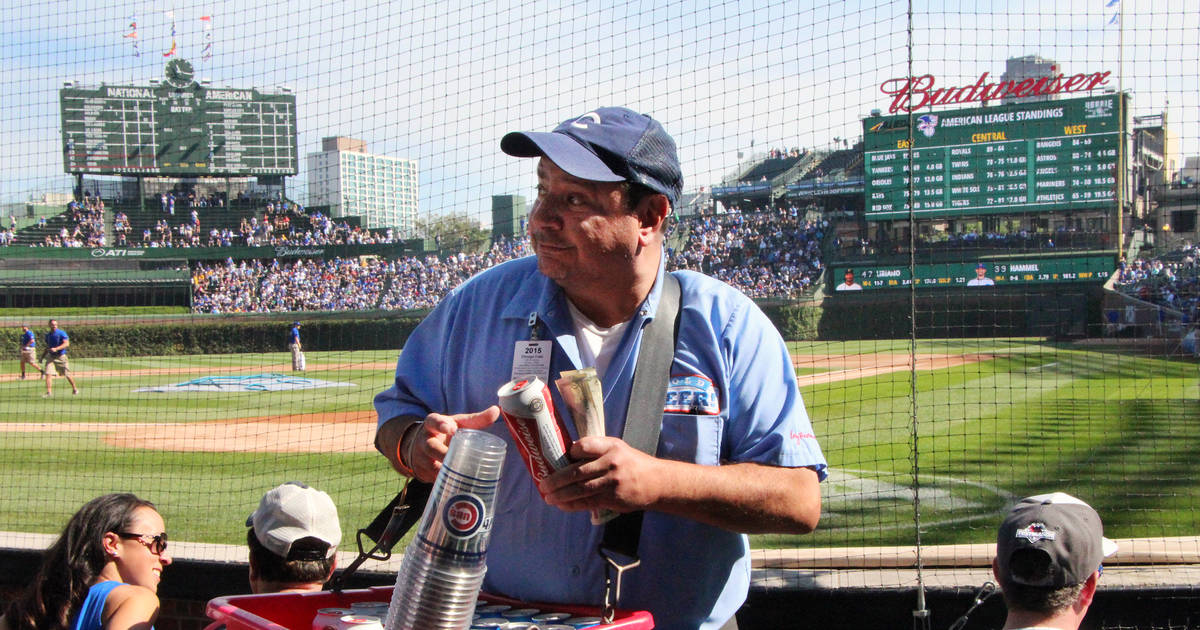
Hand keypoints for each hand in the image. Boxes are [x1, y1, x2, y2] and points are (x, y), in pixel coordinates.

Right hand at [408, 407, 498, 481]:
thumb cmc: (446, 432)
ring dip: (443, 472)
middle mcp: (424, 440)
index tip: (449, 428)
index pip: (433, 421)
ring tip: (457, 476)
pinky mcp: (421, 473)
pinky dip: (443, 484)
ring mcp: (420, 458)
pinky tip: (454, 489)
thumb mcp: (457, 423)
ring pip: (431, 467)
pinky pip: (432, 480)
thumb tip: (496, 411)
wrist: (420, 445)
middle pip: (431, 447)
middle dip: (442, 453)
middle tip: (454, 457)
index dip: (440, 424)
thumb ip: (476, 419)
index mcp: (432, 424)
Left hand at [538, 436, 661, 513]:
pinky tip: (562, 504)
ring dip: (561, 494)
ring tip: (548, 497)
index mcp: (611, 446)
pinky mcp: (612, 498)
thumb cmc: (632, 464)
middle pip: (577, 471)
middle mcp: (611, 463)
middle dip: (556, 479)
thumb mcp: (618, 449)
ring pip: (580, 489)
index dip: (571, 452)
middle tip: (543, 484)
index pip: (584, 445)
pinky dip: (572, 504)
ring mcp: (612, 482)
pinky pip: (587, 502)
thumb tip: (568, 456)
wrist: (656, 482)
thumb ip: (596, 450)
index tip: (562, 457)